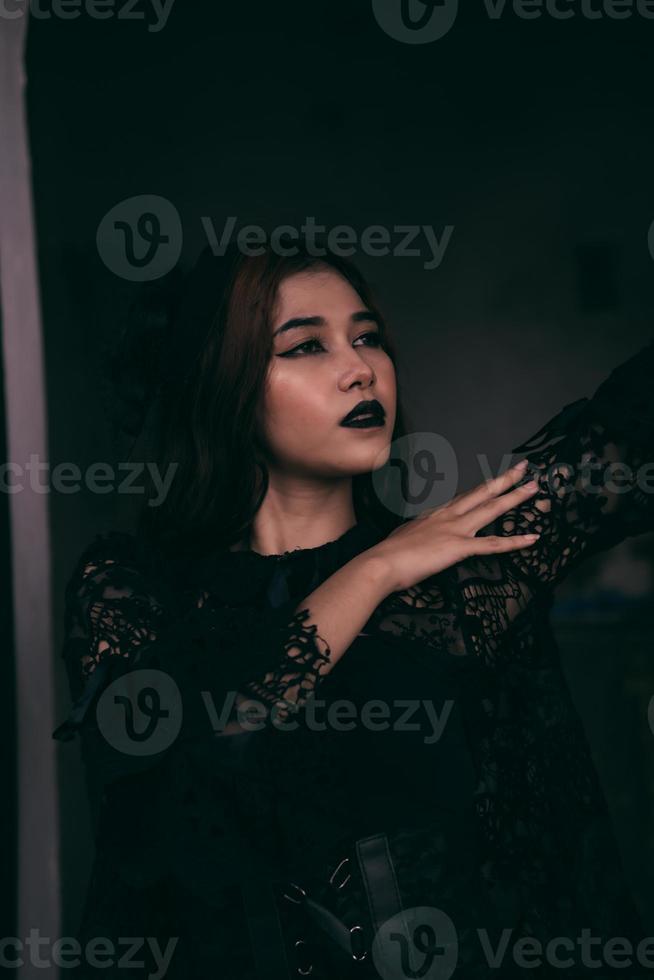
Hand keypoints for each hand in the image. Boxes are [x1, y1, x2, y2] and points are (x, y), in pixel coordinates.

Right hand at [369, 458, 540, 592]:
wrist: (381, 563)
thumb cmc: (388, 555)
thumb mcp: (404, 537)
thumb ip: (417, 534)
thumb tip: (417, 537)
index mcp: (435, 515)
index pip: (465, 498)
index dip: (483, 489)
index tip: (495, 481)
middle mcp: (448, 516)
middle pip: (482, 493)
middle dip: (505, 480)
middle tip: (524, 468)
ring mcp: (455, 530)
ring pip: (492, 509)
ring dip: (515, 497)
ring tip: (534, 487)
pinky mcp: (459, 547)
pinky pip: (493, 544)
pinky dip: (515, 541)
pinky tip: (532, 538)